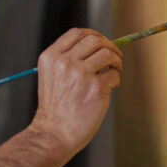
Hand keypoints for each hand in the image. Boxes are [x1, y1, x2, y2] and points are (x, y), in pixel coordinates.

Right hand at [30, 28, 122, 156]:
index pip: (76, 33)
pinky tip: (109, 87)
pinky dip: (115, 79)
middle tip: (115, 55)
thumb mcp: (51, 75)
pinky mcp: (96, 88)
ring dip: (116, 60)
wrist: (53, 133)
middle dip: (109, 45)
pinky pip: (114, 75)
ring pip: (107, 54)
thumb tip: (97, 45)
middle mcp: (64, 62)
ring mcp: (81, 74)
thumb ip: (67, 59)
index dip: (93, 34)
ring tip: (115, 70)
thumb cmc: (55, 107)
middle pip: (94, 40)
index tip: (101, 41)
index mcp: (51, 57)